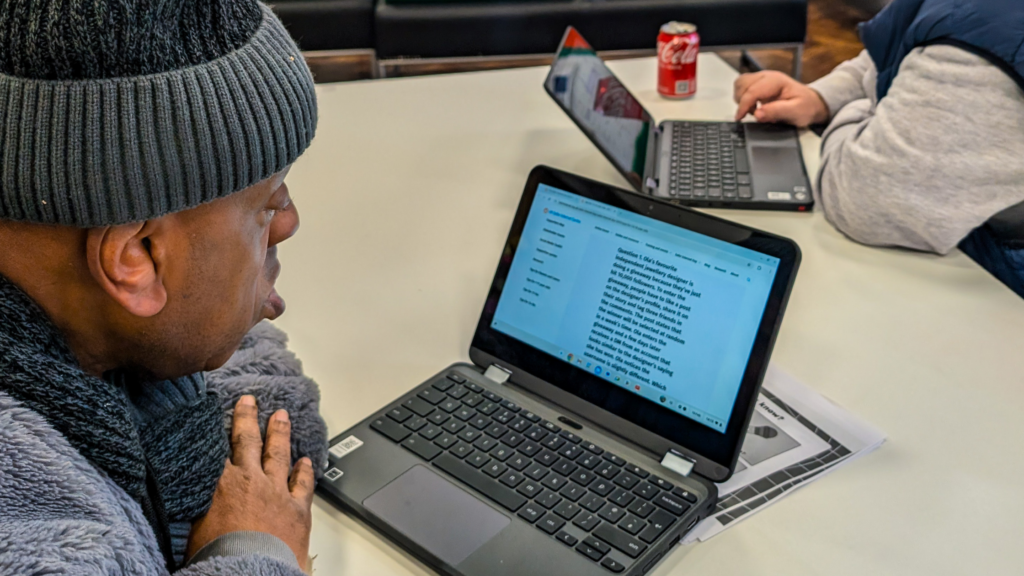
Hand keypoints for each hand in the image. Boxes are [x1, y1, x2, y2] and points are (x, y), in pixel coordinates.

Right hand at [187, 395, 314, 569]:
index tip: (217, 412)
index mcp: (222, 484)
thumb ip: (196, 506)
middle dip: (248, 419)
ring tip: (281, 415)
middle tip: (249, 400)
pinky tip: (306, 460)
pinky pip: (303, 484)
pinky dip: (305, 471)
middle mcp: (251, 481)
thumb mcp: (193, 528)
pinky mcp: (298, 508)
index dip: (217, 430)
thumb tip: (189, 496)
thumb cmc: (218, 556)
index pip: (218, 449)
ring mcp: (277, 492)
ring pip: (279, 454)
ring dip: (279, 433)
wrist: (251, 572)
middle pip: (249, 442)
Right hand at [733, 71, 829, 126]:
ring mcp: (762, 79)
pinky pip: (743, 87)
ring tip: (752, 110)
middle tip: (750, 114)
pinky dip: (743, 97)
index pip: (752, 90)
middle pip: (742, 83)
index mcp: (776, 81)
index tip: (740, 118)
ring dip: (741, 98)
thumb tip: (758, 114)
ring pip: (740, 83)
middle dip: (742, 101)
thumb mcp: (796, 112)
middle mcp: (767, 76)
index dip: (744, 105)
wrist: (811, 103)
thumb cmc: (806, 107)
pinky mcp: (759, 83)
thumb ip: (777, 112)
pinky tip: (753, 106)